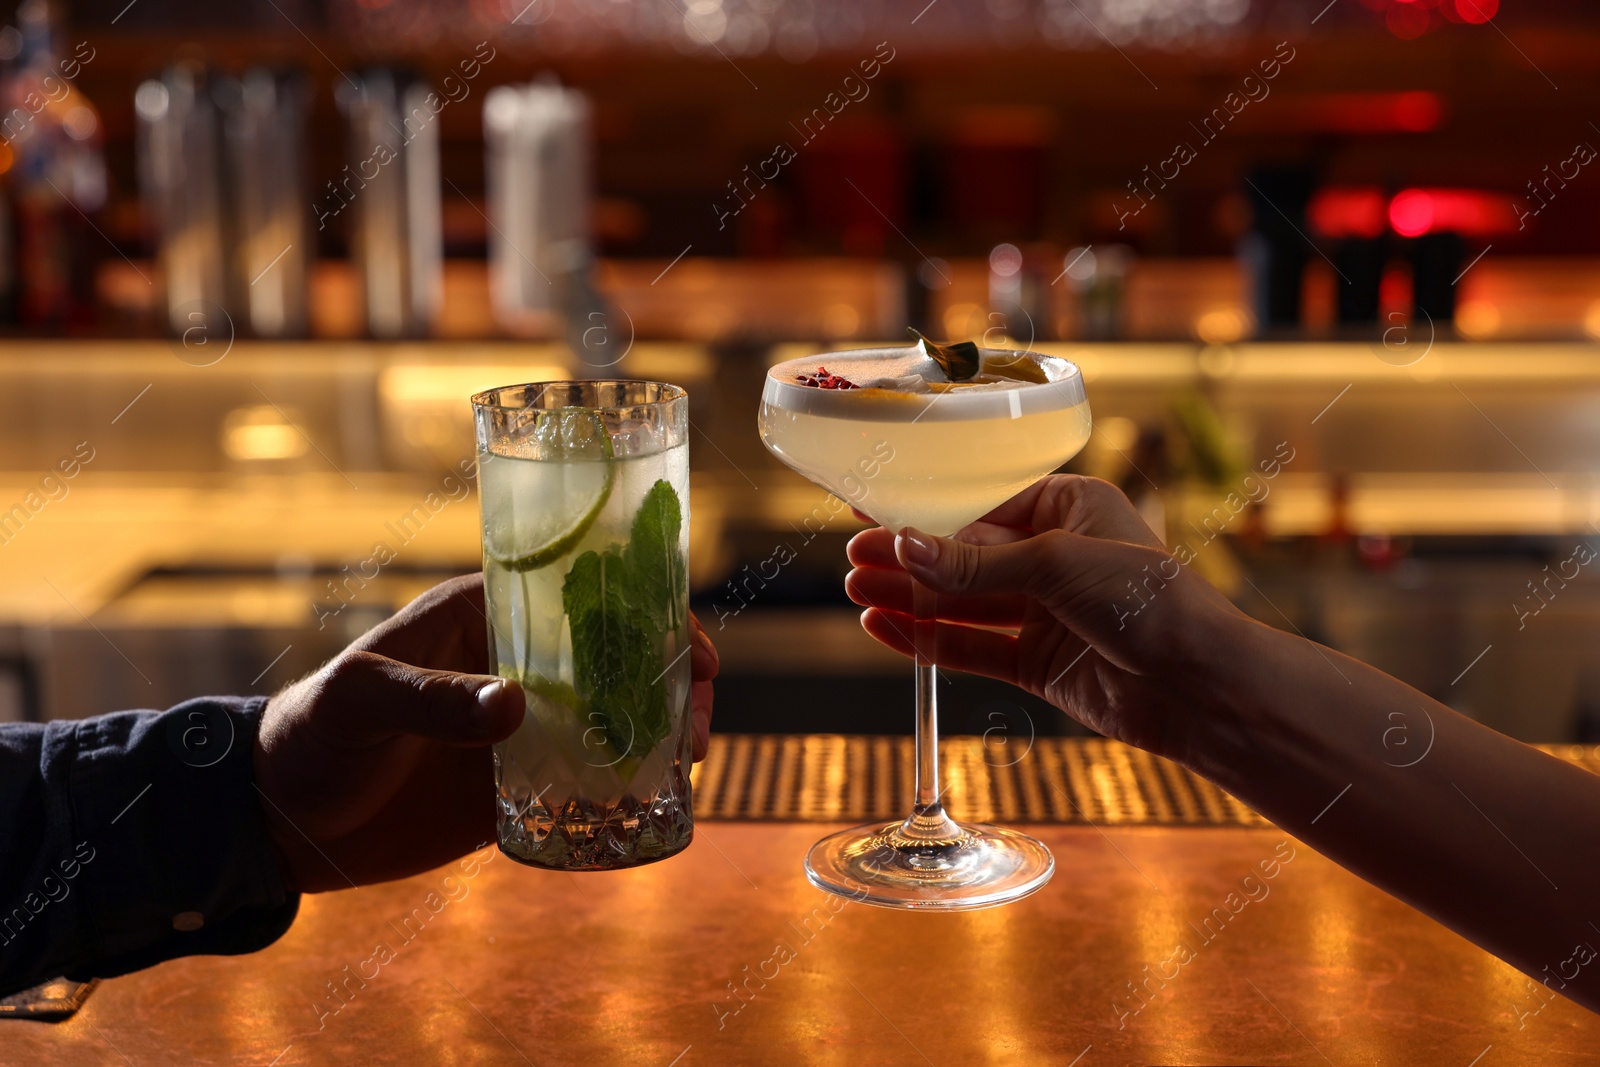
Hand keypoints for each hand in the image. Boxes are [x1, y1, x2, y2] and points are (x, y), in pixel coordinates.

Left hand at [254, 573, 718, 892]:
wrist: (278, 819)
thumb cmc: (310, 733)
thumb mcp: (362, 702)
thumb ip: (432, 701)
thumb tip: (515, 707)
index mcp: (483, 619)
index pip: (581, 597)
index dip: (647, 612)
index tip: (692, 648)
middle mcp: (514, 667)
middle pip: (616, 659)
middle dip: (671, 680)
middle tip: (702, 720)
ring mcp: (520, 729)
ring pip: (612, 719)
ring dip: (660, 733)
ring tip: (691, 761)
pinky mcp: (514, 788)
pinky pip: (584, 784)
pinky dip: (624, 791)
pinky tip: (656, 804)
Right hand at [845, 475, 1244, 758]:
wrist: (1200, 685)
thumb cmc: (1149, 600)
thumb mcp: (1055, 565)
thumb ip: (974, 564)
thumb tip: (904, 547)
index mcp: (1070, 508)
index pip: (982, 505)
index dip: (926, 511)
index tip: (872, 509)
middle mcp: (1055, 557)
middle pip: (965, 555)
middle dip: (909, 557)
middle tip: (853, 556)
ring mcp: (1045, 612)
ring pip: (963, 602)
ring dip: (910, 598)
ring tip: (855, 592)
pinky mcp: (1038, 663)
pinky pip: (972, 646)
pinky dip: (928, 640)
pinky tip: (885, 629)